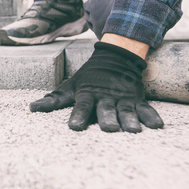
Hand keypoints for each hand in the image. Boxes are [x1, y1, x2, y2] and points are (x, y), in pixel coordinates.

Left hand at [29, 42, 163, 132]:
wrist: (115, 57)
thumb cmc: (88, 78)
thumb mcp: (70, 87)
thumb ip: (53, 100)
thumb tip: (31, 108)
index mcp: (88, 94)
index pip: (81, 106)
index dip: (77, 116)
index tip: (74, 127)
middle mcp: (105, 97)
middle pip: (106, 110)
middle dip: (108, 118)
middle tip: (109, 129)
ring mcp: (122, 98)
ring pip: (126, 111)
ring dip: (130, 120)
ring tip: (133, 131)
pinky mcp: (136, 99)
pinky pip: (145, 109)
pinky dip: (151, 116)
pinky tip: (157, 126)